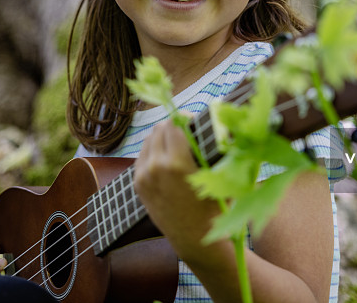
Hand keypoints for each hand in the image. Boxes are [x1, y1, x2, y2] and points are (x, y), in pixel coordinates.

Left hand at [133, 119, 221, 262]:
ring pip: (148, 140)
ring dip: (161, 138)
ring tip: (175, 143)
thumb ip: (214, 148)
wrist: (195, 238)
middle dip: (173, 126)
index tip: (192, 120)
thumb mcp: (218, 176)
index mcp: (176, 163)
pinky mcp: (138, 184)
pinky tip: (165, 157)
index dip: (184, 118)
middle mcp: (156, 167)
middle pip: (159, 129)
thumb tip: (217, 123)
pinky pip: (142, 156)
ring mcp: (144, 176)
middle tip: (185, 131)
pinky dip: (153, 152)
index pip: (173, 124)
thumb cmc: (214, 207)